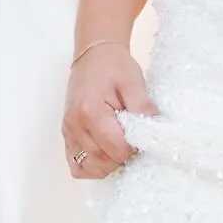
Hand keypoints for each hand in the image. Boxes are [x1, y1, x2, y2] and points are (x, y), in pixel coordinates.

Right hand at [63, 43, 156, 179]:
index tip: (142, 137)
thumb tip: (155, 133)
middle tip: (133, 142)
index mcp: (90, 112)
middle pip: (102, 162)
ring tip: (120, 147)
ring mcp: (68, 132)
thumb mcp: (134, 83)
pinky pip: (76, 165)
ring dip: (108, 165)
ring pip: (89, 167)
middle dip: (122, 158)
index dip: (134, 149)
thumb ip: (144, 109)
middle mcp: (74, 125)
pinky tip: (104, 154)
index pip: (116, 149)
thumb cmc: (113, 65)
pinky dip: (91, 166)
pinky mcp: (67, 135)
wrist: (93, 55)